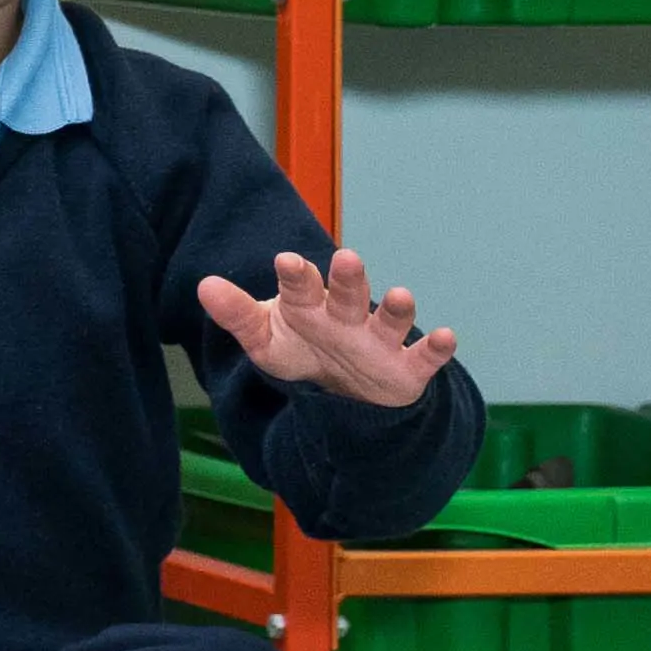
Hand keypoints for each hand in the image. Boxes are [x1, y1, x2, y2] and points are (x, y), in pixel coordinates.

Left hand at [199, 247, 458, 406]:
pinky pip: (424, 357)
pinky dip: (436, 348)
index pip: (301, 288)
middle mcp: (348, 318)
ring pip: (389, 321)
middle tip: (345, 258)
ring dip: (398, 309)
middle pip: (348, 295)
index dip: (296, 276)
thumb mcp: (265, 339)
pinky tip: (447, 337)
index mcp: (311, 306)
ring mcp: (379, 341)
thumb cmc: (303, 352)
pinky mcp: (406, 369)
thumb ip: (237, 315)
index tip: (285, 261)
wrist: (342, 392)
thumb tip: (204, 285)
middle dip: (347, 279)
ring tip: (402, 294)